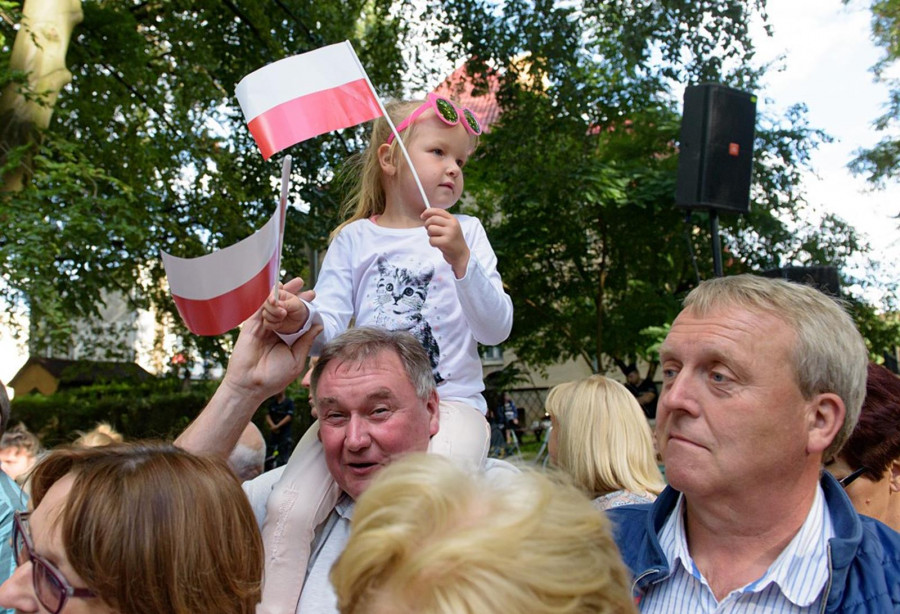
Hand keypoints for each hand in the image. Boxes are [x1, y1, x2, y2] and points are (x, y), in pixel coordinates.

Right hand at [222, 278, 319, 403]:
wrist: (252, 386)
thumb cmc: (274, 377)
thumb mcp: (296, 359)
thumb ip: (306, 341)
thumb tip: (320, 325)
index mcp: (287, 339)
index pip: (297, 318)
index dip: (304, 306)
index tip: (313, 295)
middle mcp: (275, 331)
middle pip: (285, 308)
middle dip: (293, 294)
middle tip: (302, 282)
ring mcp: (263, 328)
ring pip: (273, 306)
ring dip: (282, 293)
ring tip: (293, 283)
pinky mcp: (251, 327)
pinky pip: (259, 310)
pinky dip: (267, 300)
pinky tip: (276, 290)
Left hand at [421, 207, 469, 277]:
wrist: (461, 254)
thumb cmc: (452, 240)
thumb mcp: (450, 227)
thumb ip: (440, 220)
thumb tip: (424, 215)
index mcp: (453, 220)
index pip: (438, 211)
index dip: (428, 212)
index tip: (422, 216)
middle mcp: (452, 225)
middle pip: (432, 219)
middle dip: (427, 225)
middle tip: (430, 231)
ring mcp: (450, 233)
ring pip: (430, 229)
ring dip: (430, 235)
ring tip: (437, 238)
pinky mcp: (446, 242)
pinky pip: (431, 240)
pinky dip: (432, 243)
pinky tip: (438, 245)